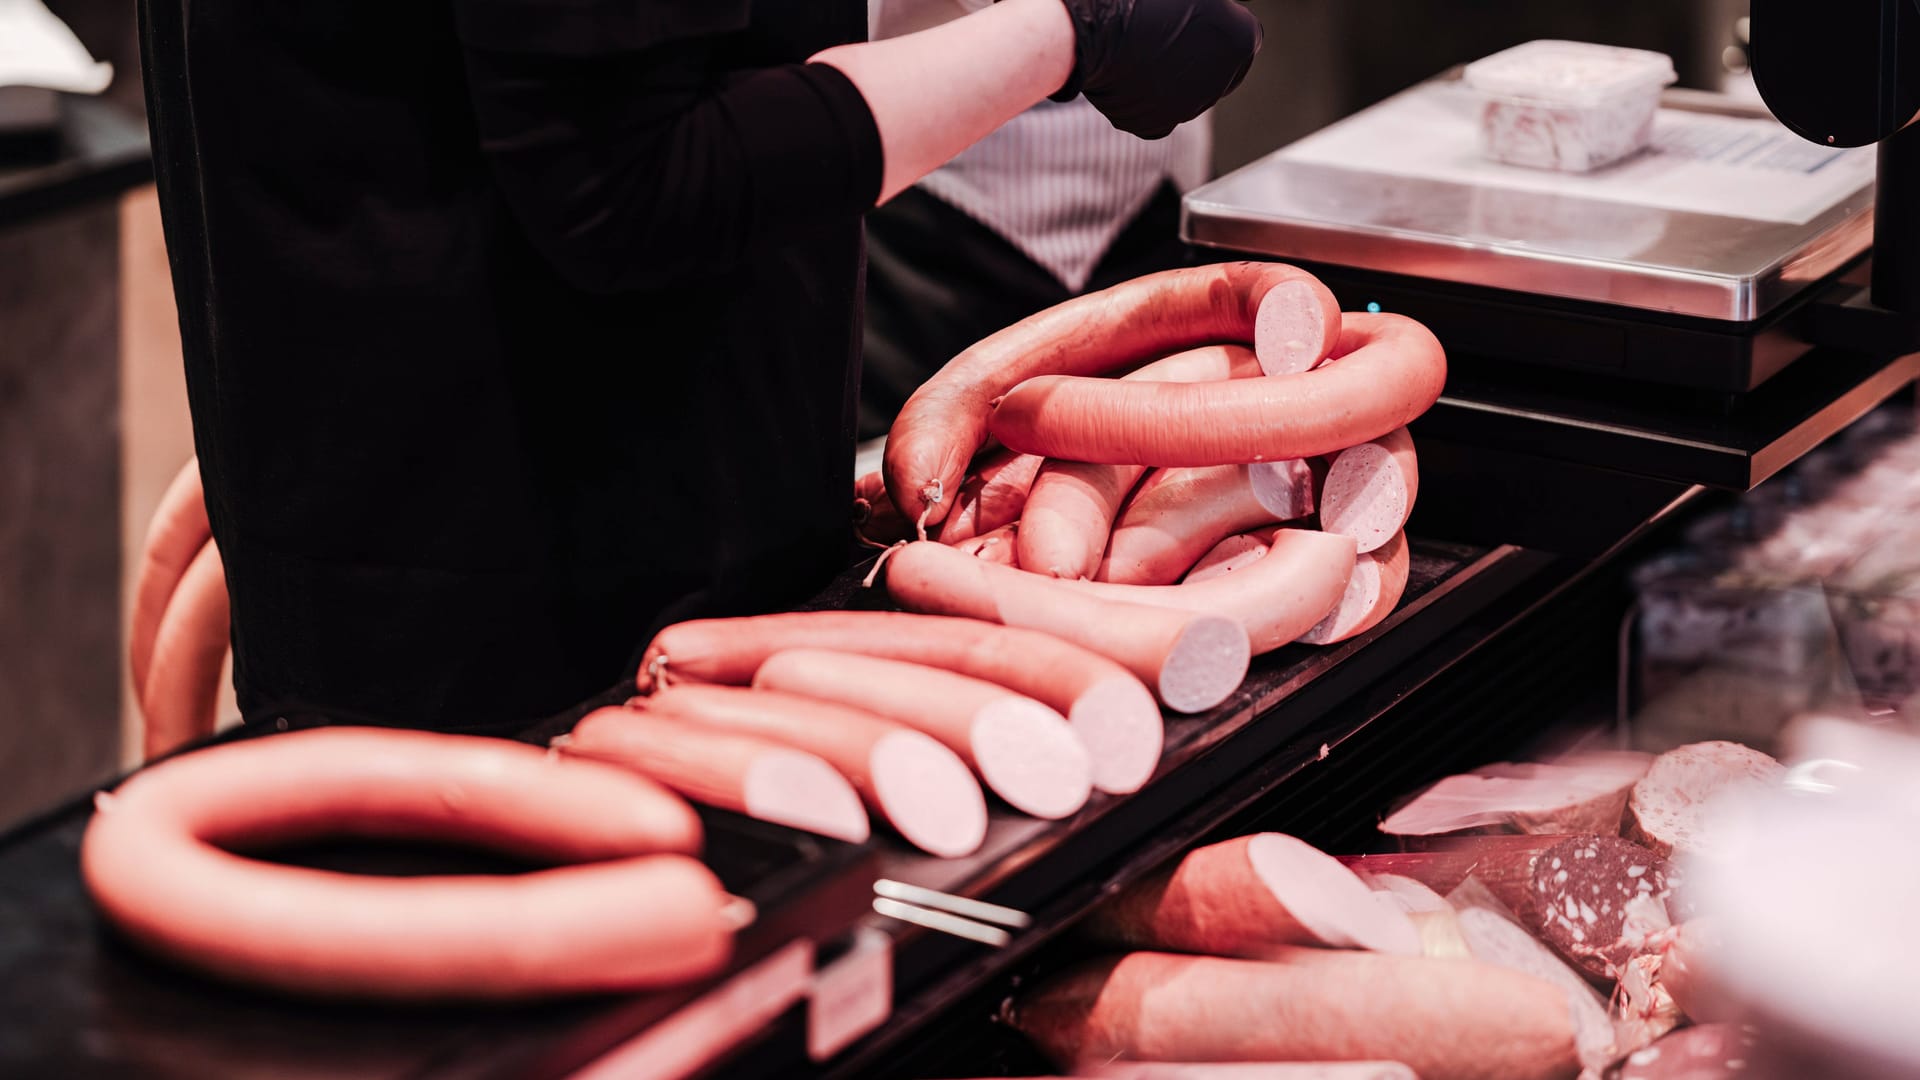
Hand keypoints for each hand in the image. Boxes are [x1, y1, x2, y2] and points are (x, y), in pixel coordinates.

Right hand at [1053, 0, 1261, 138]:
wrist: (1097, 27)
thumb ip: (1211, 6)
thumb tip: (1211, 10)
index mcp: (1242, 40)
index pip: (1242, 36)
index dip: (1217, 25)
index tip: (1196, 18)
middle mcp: (1223, 80)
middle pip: (1217, 70)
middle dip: (1200, 56)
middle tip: (1167, 35)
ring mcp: (1190, 108)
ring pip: (1186, 93)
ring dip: (1172, 78)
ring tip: (1142, 51)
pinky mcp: (1157, 126)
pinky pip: (1157, 113)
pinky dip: (1146, 99)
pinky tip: (1130, 75)